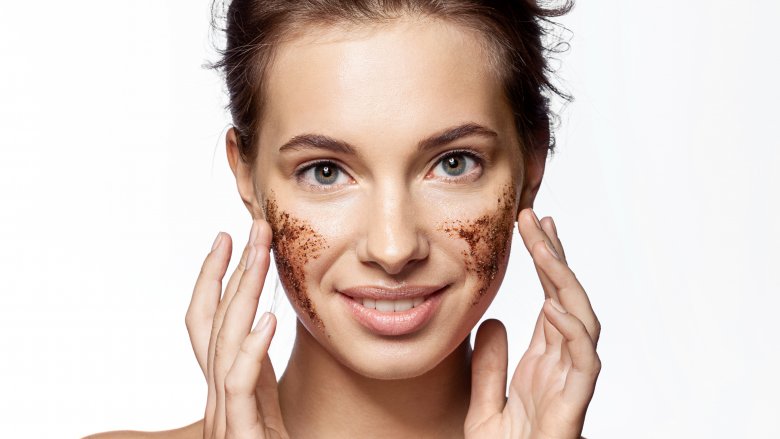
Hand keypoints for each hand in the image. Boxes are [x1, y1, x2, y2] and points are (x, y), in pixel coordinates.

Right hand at [186, 219, 289, 437]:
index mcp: (227, 385)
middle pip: (213, 322)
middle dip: (231, 270)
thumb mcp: (267, 406)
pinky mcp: (240, 435)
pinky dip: (251, 351)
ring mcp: (225, 415)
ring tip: (259, 254)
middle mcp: (219, 396)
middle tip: (252, 227)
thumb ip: (259, 371)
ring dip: (243, 293)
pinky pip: (241, 388)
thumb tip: (265, 325)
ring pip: (224, 344)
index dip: (215, 278)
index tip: (229, 238)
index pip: (209, 322)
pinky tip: (267, 320)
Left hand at [465, 208, 600, 438]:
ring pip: (581, 321)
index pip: (552, 302)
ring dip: (563, 280)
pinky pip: (583, 363)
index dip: (547, 265)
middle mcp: (562, 369)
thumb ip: (488, 366)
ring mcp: (570, 386)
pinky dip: (573, 330)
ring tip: (542, 244)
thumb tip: (493, 322)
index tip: (534, 227)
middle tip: (538, 219)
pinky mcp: (571, 408)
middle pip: (567, 301)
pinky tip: (553, 302)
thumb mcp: (483, 406)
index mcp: (544, 364)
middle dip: (555, 258)